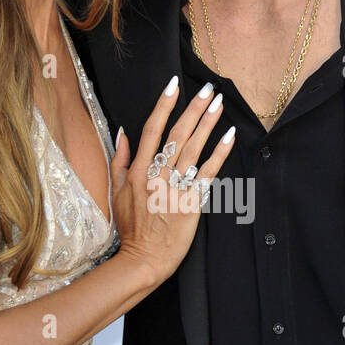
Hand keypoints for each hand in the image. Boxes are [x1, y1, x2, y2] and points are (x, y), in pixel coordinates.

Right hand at [110, 78, 235, 287]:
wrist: (144, 259)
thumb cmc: (130, 228)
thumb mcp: (115, 193)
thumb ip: (119, 161)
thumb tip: (124, 132)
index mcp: (137, 172)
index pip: (152, 130)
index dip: (164, 105)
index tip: (174, 85)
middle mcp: (156, 176)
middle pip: (177, 135)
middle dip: (193, 109)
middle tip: (207, 88)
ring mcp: (175, 189)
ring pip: (193, 149)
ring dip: (207, 123)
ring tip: (218, 103)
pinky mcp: (192, 203)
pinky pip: (208, 173)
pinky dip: (219, 153)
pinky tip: (228, 135)